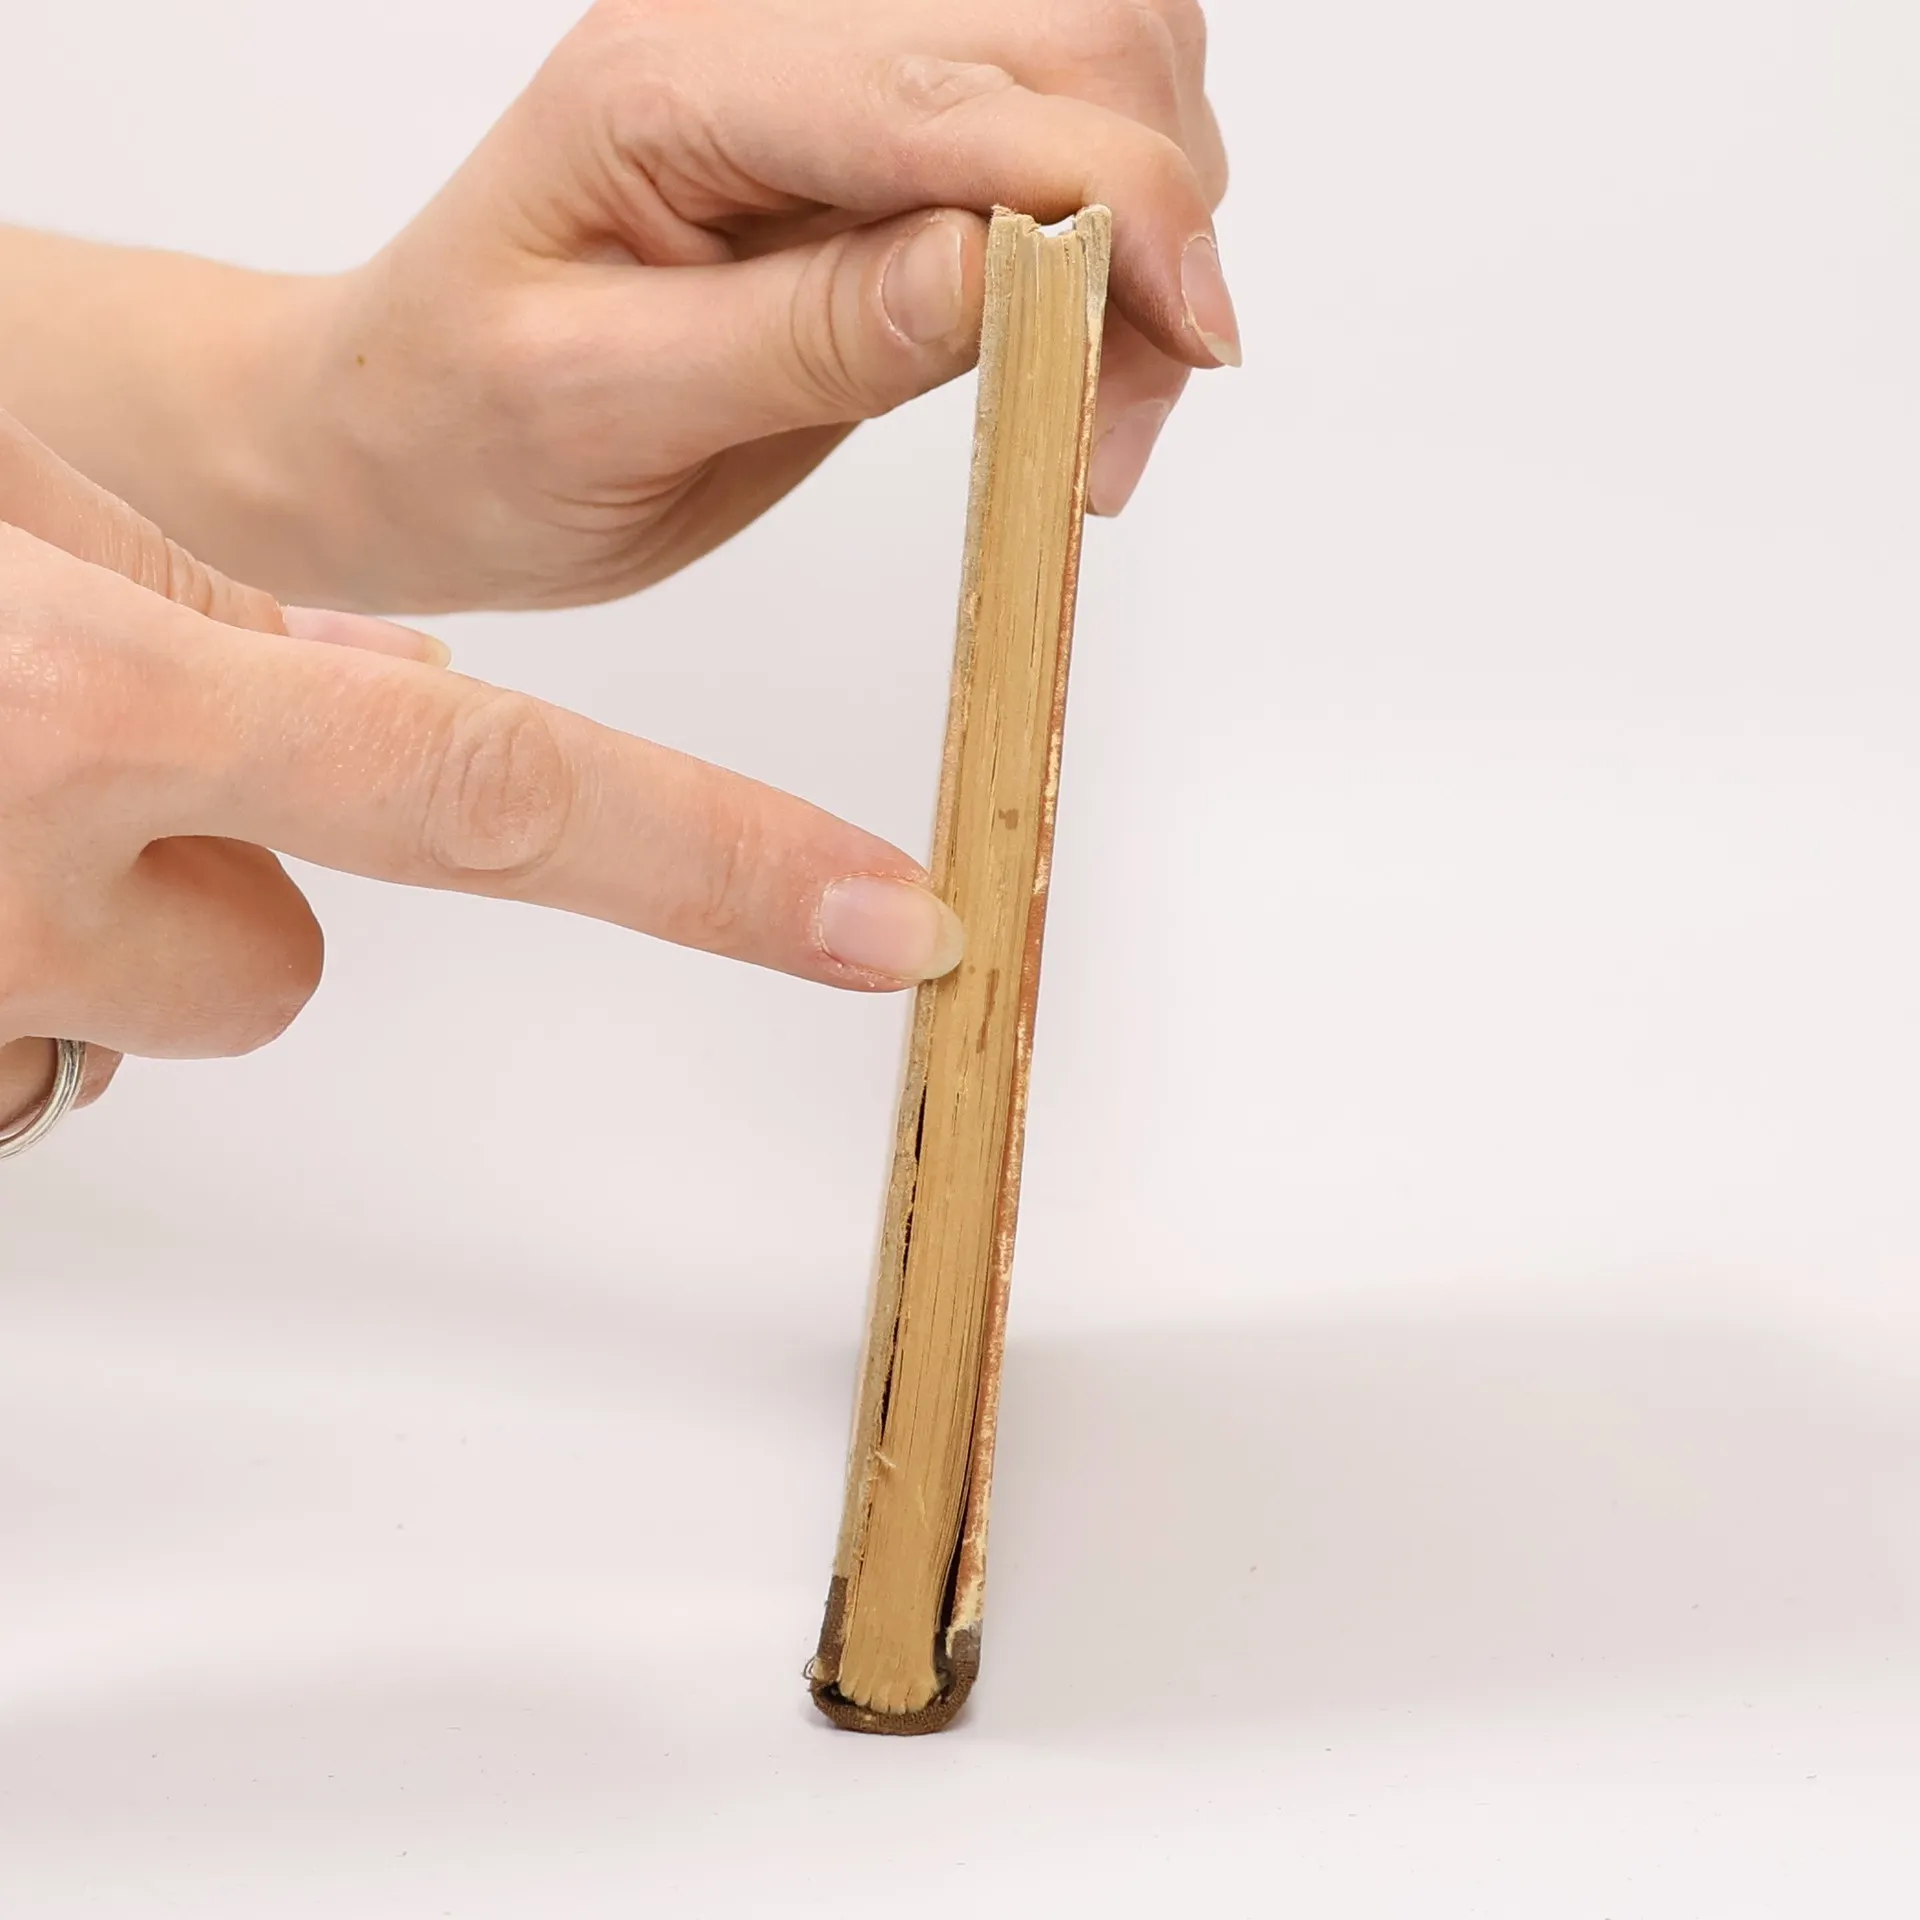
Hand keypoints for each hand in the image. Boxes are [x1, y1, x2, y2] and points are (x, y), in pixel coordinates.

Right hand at [0, 413, 963, 1135]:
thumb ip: (208, 598)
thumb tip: (392, 680)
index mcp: (89, 706)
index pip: (493, 798)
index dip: (719, 863)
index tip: (891, 927)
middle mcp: (24, 889)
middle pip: (269, 970)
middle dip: (235, 878)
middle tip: (69, 757)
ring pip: (142, 1008)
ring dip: (92, 915)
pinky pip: (16, 1046)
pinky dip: (2, 959)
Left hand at [271, 0, 1233, 610]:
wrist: (404, 441)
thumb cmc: (461, 435)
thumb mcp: (602, 408)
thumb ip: (808, 332)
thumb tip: (1009, 266)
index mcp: (683, 83)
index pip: (963, 90)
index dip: (1116, 199)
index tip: (1186, 346)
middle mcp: (772, 44)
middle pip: (1074, 30)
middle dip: (1155, 217)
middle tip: (1122, 421)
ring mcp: (832, 93)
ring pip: (1097, 70)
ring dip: (1152, 231)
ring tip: (1094, 414)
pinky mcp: (876, 165)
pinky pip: (1057, 152)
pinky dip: (1116, 250)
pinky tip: (1076, 361)